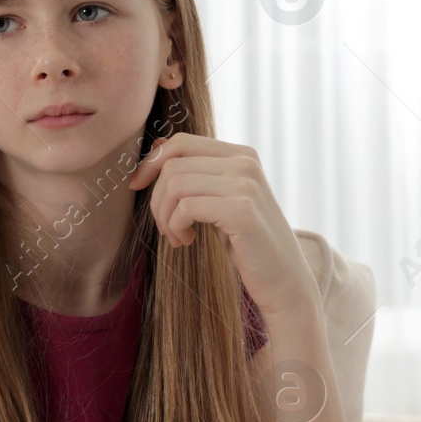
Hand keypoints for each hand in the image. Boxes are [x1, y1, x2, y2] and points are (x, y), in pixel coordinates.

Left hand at [128, 132, 318, 320]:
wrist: (284, 280)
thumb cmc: (247, 242)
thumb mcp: (220, 200)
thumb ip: (197, 172)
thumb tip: (158, 145)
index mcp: (241, 155)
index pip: (181, 142)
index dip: (151, 163)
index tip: (136, 186)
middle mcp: (245, 162)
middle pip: (173, 166)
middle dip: (157, 199)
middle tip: (168, 228)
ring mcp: (245, 184)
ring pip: (174, 185)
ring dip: (165, 216)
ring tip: (178, 237)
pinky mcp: (241, 210)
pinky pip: (185, 207)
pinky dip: (176, 226)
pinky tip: (187, 241)